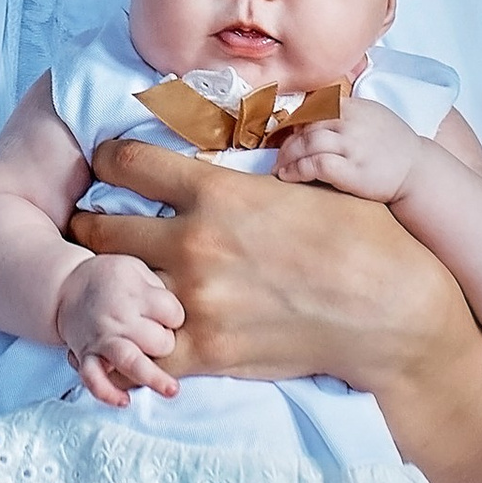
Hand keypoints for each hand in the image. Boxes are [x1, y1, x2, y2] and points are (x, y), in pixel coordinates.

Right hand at [55, 251, 183, 407]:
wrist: (65, 287)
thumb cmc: (109, 278)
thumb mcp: (135, 267)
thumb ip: (158, 287)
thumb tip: (178, 315)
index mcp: (134, 294)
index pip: (172, 313)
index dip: (174, 316)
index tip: (166, 314)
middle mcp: (119, 318)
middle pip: (159, 341)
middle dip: (166, 343)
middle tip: (155, 334)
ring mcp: (102, 339)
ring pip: (130, 361)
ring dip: (153, 378)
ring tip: (172, 390)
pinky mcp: (86, 356)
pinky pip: (94, 379)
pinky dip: (107, 393)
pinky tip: (124, 401)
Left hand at [70, 135, 481, 482]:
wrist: (394, 314)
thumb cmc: (365, 240)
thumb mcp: (311, 179)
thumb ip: (258, 163)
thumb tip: (241, 130)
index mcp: (217, 193)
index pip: (127, 162)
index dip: (109, 158)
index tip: (104, 162)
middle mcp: (195, 244)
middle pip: (102, 229)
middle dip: (90, 224)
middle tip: (87, 223)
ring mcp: (197, 302)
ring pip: (113, 287)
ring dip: (105, 281)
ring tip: (102, 278)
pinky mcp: (207, 352)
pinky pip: (142, 347)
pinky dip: (133, 339)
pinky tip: (131, 331)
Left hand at [275, 93, 415, 203]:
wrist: (418, 172)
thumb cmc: (393, 147)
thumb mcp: (373, 115)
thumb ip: (346, 110)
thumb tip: (312, 111)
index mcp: (356, 106)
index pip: (314, 107)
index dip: (295, 121)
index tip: (287, 134)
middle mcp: (353, 123)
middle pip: (306, 125)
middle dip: (287, 141)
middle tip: (278, 154)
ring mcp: (352, 146)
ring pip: (306, 143)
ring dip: (287, 156)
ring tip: (279, 167)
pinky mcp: (352, 171)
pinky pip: (315, 165)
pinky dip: (296, 170)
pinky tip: (288, 176)